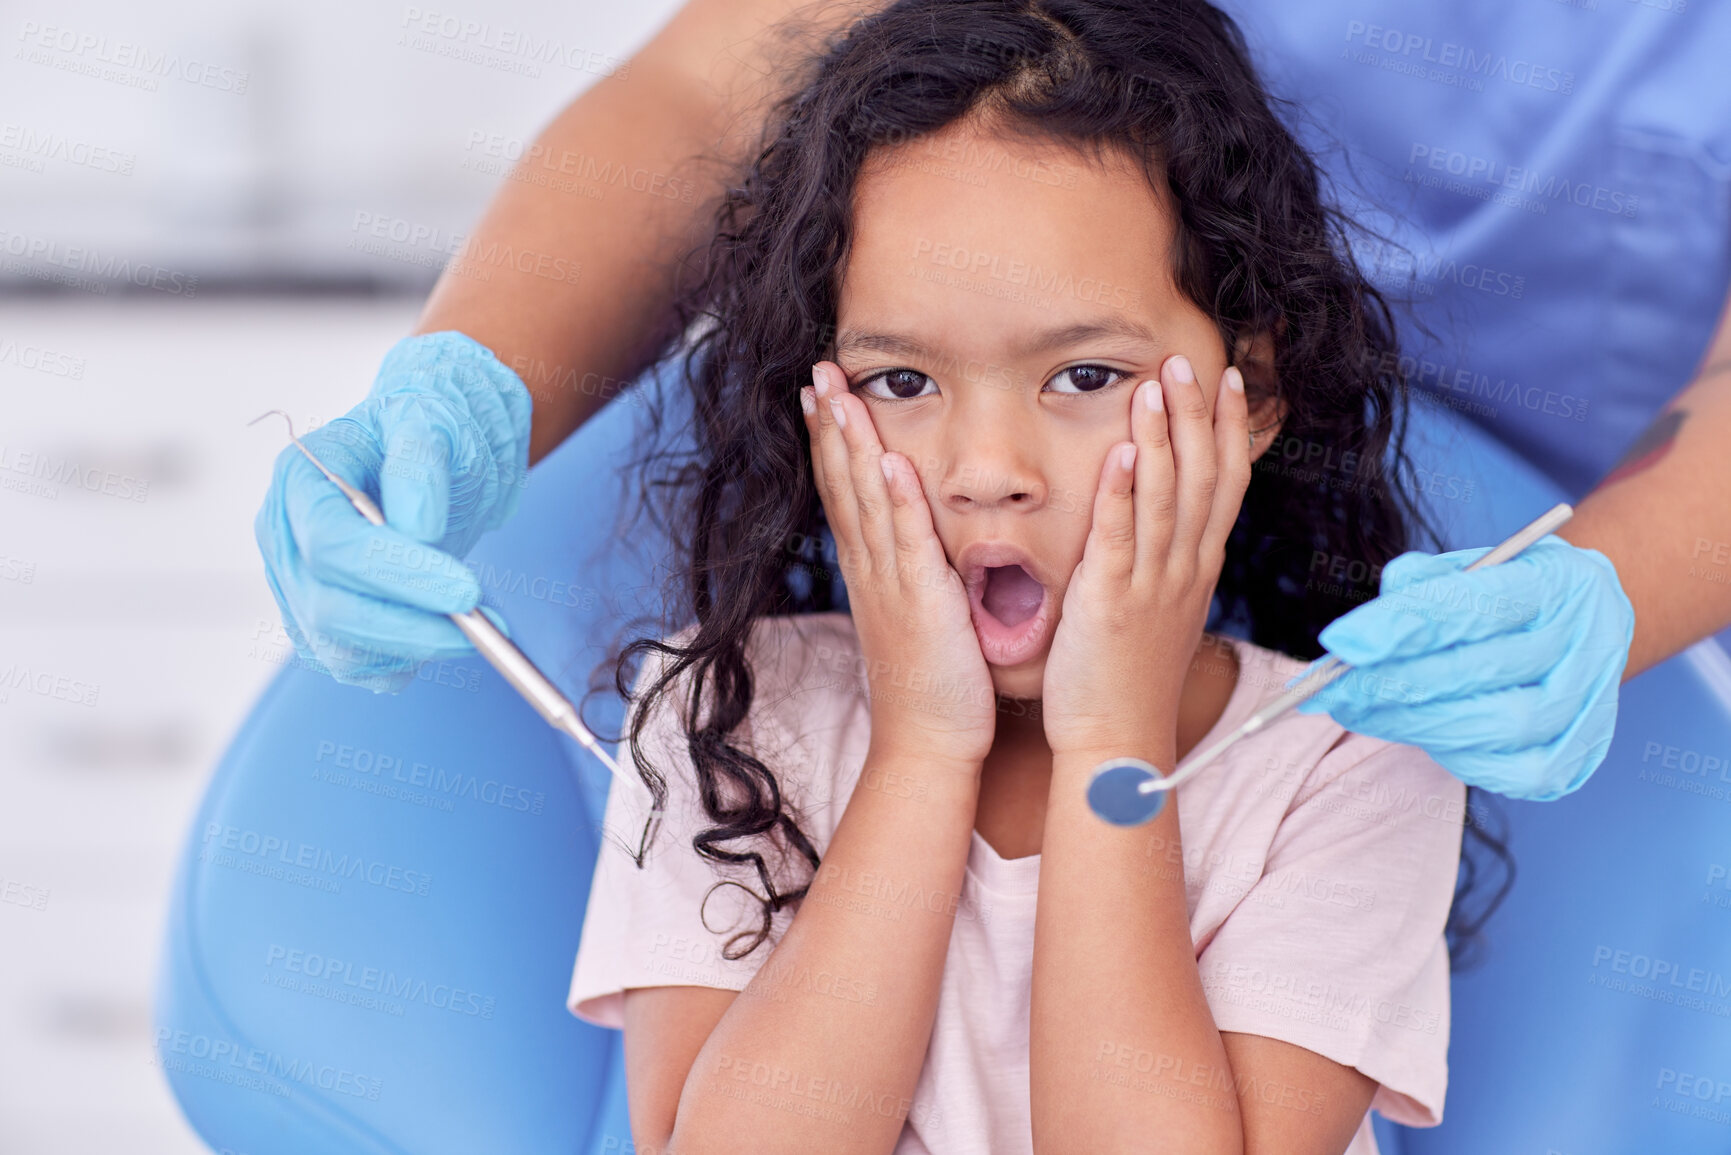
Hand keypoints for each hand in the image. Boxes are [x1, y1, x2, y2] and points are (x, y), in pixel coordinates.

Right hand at [253, 331, 530, 691]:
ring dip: (414, 648)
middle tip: (482, 624)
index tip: (466, 591)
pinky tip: (443, 632)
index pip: (331, 544)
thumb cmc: (425, 430)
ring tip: (476, 625)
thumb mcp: (430, 421)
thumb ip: (419, 464)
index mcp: (299, 481)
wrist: (431, 458)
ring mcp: (297, 586)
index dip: (396, 574)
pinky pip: (357, 666)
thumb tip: (416, 527)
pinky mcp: (321, 623)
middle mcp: (285, 539)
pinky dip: (405, 661)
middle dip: (410, 626)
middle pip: (327, 608)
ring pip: (340, 649)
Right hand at [803, 362, 996, 768]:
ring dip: (851, 444)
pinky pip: (906, 543)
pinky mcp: (921, 603)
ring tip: (838, 393)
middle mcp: (871, 570)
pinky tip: (889, 460)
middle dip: (830, 423)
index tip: (820, 392)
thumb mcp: (918, 616)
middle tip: (816, 370)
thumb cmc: (935, 685)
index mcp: (872, 571)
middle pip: (843, 482)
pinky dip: (895, 501)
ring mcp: (890, 585)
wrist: (929, 743)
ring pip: (865, 501)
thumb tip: (920, 544)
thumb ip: (916, 574)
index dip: (830, 439)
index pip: (844, 490)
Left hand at [1042, 355, 1251, 763]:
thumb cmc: (1129, 675)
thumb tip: (1169, 522)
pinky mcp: (1111, 602)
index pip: (1224, 483)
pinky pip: (1120, 539)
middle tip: (1185, 360)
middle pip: (1200, 478)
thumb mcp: (1162, 607)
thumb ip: (1167, 560)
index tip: (1228, 379)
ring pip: (1164, 498)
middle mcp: (1185, 569)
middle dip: (1195, 415)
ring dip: (1159, 438)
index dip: (1228, 428)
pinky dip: (1121, 494)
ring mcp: (1151, 585)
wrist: (1116, 738)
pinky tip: (1120, 453)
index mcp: (1198, 567)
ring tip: (1153, 386)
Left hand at [1295, 536, 1633, 799]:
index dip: (1405, 624)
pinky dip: (1449, 753)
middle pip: (1483, 670)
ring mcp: (1589, 708)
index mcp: (1563, 582)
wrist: (1582, 631)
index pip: (1480, 604)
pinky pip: (1506, 772)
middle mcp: (1591, 644)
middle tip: (1330, 688)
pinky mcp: (1574, 760)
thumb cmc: (1510, 595)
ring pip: (1495, 725)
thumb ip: (1421, 583)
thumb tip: (1364, 632)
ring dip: (1413, 720)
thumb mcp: (1473, 566)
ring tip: (1355, 708)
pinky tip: (1409, 728)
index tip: (1341, 641)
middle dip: (1393, 681)